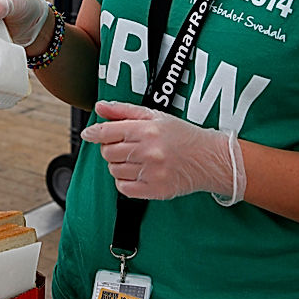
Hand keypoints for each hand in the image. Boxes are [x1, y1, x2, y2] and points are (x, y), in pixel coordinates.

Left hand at [80, 100, 245, 204]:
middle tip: (123, 145)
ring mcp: (153, 173)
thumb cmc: (182, 135)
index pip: (108, 132)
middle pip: (108, 153)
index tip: (89, 134)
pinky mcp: (156, 191)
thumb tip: (100, 107)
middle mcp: (150, 152)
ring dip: (118, 164)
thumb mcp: (155, 115)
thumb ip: (124, 110)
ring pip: (114, 171)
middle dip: (110, 148)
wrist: (209, 158)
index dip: (94, 133)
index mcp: (148, 130)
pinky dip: (124, 181)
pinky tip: (137, 172)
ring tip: (135, 158)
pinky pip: (124, 188)